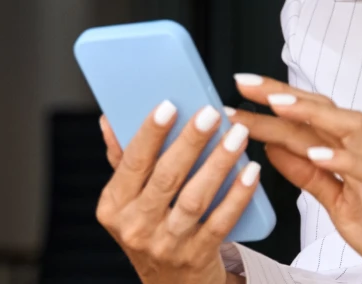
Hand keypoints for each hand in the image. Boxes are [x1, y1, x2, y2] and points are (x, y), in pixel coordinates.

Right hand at [96, 102, 257, 283]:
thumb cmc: (150, 230)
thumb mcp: (127, 200)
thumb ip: (123, 160)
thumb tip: (110, 119)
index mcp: (114, 206)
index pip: (132, 162)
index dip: (150, 133)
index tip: (169, 105)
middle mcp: (136, 226)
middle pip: (166, 177)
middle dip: (190, 142)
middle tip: (211, 114)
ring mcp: (166, 244)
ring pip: (194, 198)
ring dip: (218, 163)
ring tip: (237, 135)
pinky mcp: (196, 256)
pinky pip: (220, 222)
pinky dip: (237, 195)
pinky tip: (250, 172)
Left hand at [231, 75, 361, 283]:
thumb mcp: (336, 201)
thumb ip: (307, 174)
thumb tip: (273, 147)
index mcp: (345, 157)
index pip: (304, 120)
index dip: (271, 103)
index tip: (238, 91)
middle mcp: (361, 155)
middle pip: (322, 110)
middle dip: (282, 94)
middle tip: (246, 84)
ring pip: (349, 126)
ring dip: (312, 113)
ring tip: (279, 106)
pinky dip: (343, 159)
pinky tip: (318, 156)